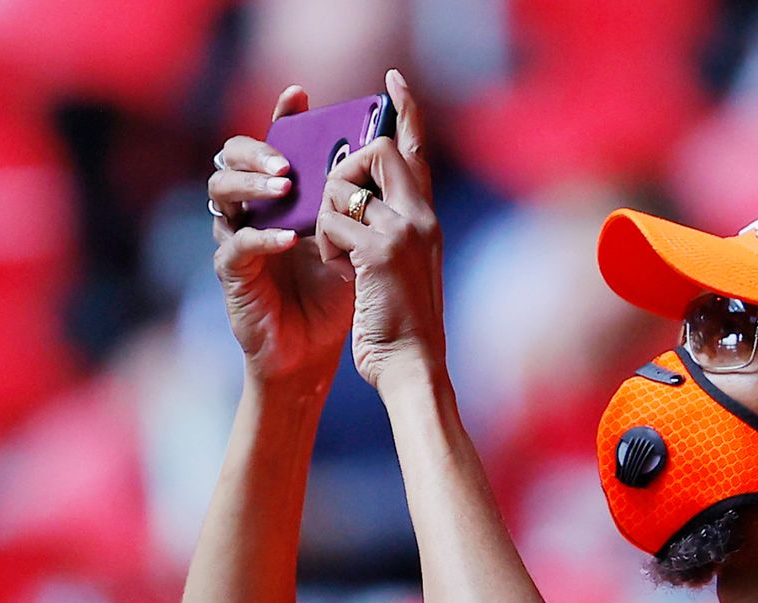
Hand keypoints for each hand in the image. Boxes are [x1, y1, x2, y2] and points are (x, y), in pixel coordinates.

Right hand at [210, 86, 356, 390]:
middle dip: (256, 150)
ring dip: (252, 185)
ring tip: (284, 188)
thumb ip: (361, 198)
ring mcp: (236, 235)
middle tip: (287, 161)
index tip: (300, 95)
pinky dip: (262, 236)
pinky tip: (289, 238)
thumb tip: (385, 149)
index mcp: (282, 194)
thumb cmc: (335, 293)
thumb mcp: (355, 237)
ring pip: (221, 191)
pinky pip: (236, 243)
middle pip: (232, 155)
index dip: (282, 116)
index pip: (274, 141)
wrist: (315, 351)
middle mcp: (252, 207)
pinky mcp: (232, 271)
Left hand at [316, 69, 445, 389]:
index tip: (392, 81)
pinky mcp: (380, 251)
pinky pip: (333, 222)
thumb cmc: (404, 326)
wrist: (414, 366)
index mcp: (428, 218)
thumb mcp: (404, 266)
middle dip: (346, 168)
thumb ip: (390, 228)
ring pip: (344, 187)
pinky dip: (328, 244)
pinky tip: (345, 272)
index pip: (417, 150)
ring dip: (329, 217)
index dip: (405, 111)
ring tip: (343, 256)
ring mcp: (404, 231)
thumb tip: (359, 201)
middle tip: (338, 205)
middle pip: (379, 151)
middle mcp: (422, 216)